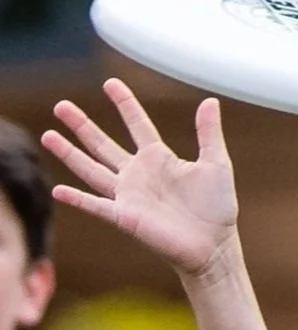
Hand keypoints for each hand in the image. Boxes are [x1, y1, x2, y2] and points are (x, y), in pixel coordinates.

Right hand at [41, 77, 238, 277]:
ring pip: (91, 170)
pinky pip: (96, 206)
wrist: (214, 247)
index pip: (137, 124)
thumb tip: (210, 101)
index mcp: (159, 158)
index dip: (124, 103)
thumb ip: (209, 133)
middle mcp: (138, 174)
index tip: (110, 83)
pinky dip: (77, 199)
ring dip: (69, 153)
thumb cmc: (217, 209)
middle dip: (81, 125)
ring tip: (48, 135)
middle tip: (61, 106)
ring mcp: (129, 196)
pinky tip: (58, 190)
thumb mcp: (217, 164)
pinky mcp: (125, 217)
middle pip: (103, 144)